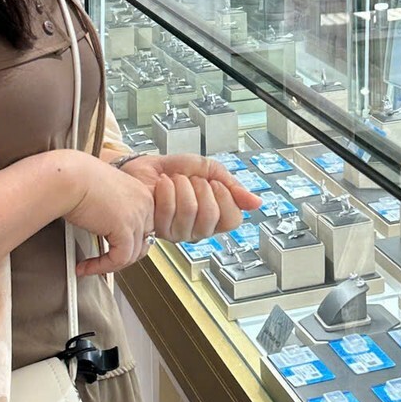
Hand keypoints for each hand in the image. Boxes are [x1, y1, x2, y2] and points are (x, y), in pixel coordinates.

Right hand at [63, 154, 155, 276]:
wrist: (69, 177)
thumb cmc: (77, 180)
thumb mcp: (105, 195)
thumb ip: (115, 211)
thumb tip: (111, 232)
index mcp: (141, 193)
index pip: (145, 228)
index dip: (128, 243)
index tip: (111, 251)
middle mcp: (144, 203)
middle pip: (143, 242)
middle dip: (122, 256)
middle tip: (103, 262)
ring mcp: (138, 215)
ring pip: (132, 255)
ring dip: (109, 265)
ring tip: (90, 266)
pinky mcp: (125, 228)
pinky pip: (119, 259)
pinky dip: (101, 267)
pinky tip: (85, 266)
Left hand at [118, 153, 259, 242]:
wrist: (144, 168)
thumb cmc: (174, 170)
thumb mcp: (208, 170)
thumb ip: (232, 185)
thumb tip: (257, 202)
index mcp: (216, 217)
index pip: (233, 219)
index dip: (225, 197)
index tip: (213, 182)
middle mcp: (199, 230)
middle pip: (212, 216)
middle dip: (201, 188)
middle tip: (191, 180)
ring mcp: (179, 233)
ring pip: (191, 211)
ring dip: (182, 187)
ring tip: (175, 181)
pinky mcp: (160, 230)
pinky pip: (170, 210)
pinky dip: (167, 189)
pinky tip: (162, 185)